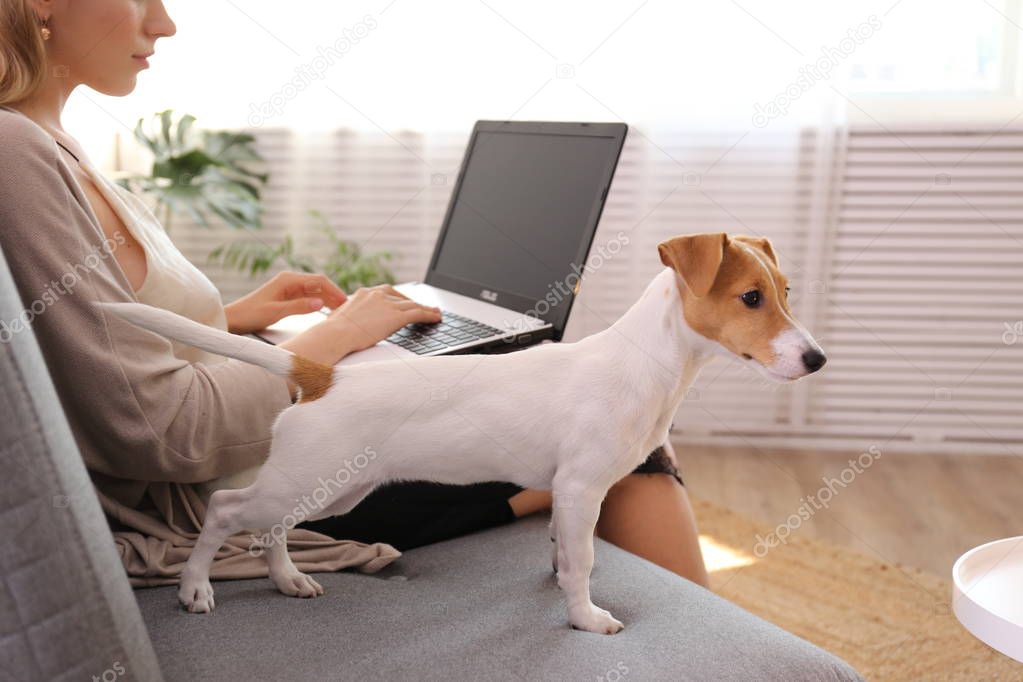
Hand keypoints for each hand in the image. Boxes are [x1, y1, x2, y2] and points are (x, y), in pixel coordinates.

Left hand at [224, 271, 347, 334]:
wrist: (234, 319)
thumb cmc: (251, 314)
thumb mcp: (276, 312)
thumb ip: (299, 307)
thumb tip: (321, 304)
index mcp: (289, 280)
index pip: (319, 281)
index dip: (334, 290)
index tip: (345, 302)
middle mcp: (291, 282)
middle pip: (319, 285)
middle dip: (334, 295)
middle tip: (348, 308)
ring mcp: (290, 289)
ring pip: (316, 292)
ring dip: (328, 300)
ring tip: (341, 312)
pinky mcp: (288, 298)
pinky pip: (309, 299)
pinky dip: (319, 304)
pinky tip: (327, 312)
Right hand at [324, 284, 440, 352]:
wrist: (335, 335)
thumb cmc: (333, 332)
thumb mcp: (343, 318)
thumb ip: (354, 316)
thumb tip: (355, 324)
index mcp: (364, 293)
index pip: (388, 293)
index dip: (400, 299)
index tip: (406, 303)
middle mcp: (377, 294)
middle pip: (402, 298)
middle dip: (414, 303)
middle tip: (425, 308)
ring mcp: (387, 304)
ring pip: (413, 305)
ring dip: (427, 309)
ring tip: (436, 313)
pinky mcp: (395, 316)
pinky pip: (418, 314)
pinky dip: (429, 315)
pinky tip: (436, 318)